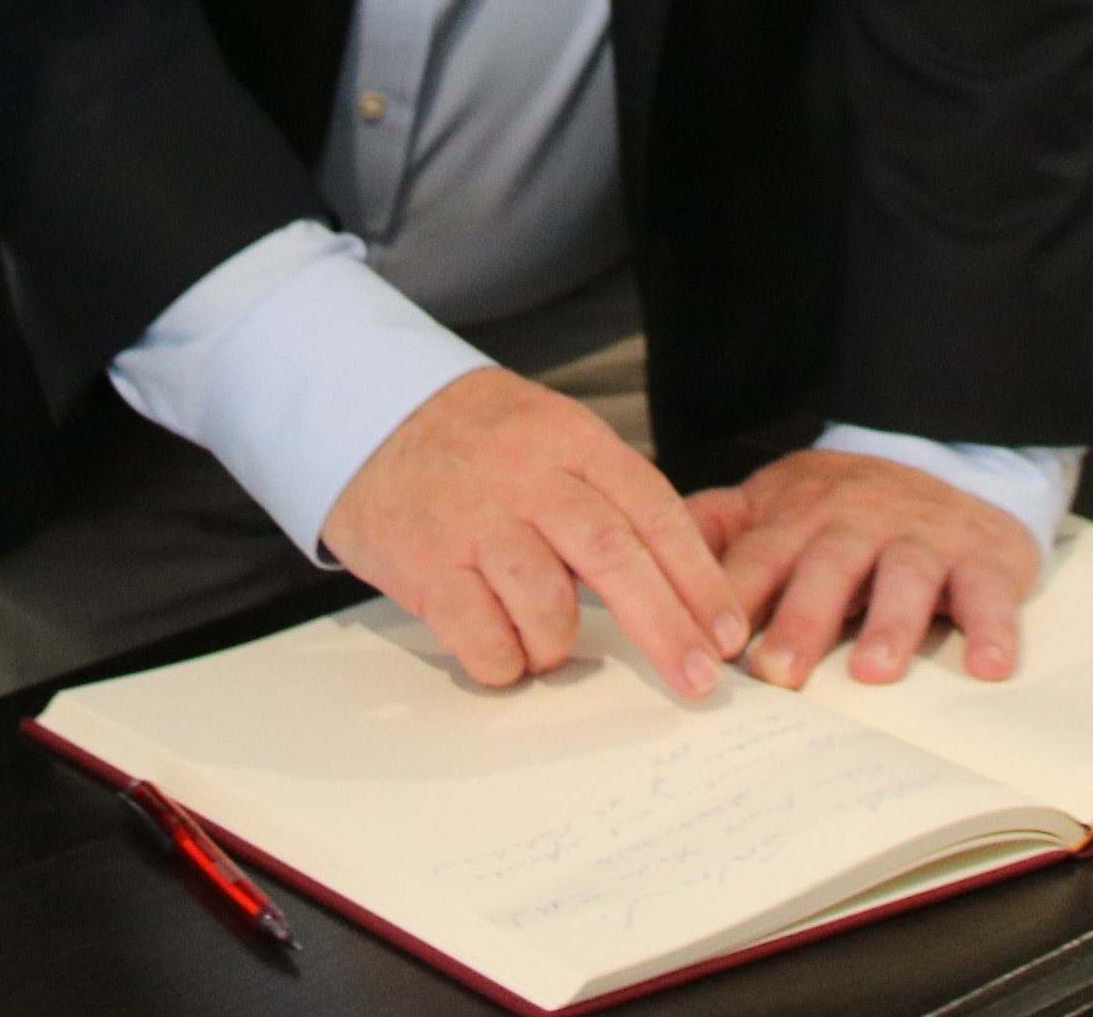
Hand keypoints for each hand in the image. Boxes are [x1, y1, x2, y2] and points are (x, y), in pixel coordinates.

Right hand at [318, 368, 748, 700]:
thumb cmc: (477, 442)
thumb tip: (680, 584)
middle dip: (666, 627)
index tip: (726, 630)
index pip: (653, 511)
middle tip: (697, 678)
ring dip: (559, 646)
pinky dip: (505, 662)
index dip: (698, 576)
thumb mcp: (552, 436)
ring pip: (549, 607)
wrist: (367, 413)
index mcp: (572, 441)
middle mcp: (528, 477)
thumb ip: (607, 495)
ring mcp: (475, 520)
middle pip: (614, 556)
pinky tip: (501, 650)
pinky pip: (484, 639)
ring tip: (548, 646)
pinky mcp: (427, 565)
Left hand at [689, 449, 1042, 689]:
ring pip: (905, 575)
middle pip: (827, 566)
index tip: (701, 644)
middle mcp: (859, 523)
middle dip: (802, 618)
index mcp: (799, 516)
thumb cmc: (845, 506)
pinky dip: (992, 628)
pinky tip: (987, 667)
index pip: (756, 556)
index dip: (730, 597)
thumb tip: (636, 557)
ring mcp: (923, 538)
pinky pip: (990, 592)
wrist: (950, 460)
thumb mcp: (774, 503)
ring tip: (874, 671)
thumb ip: (713, 528)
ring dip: (890, 623)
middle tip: (778, 672)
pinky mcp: (984, 558)